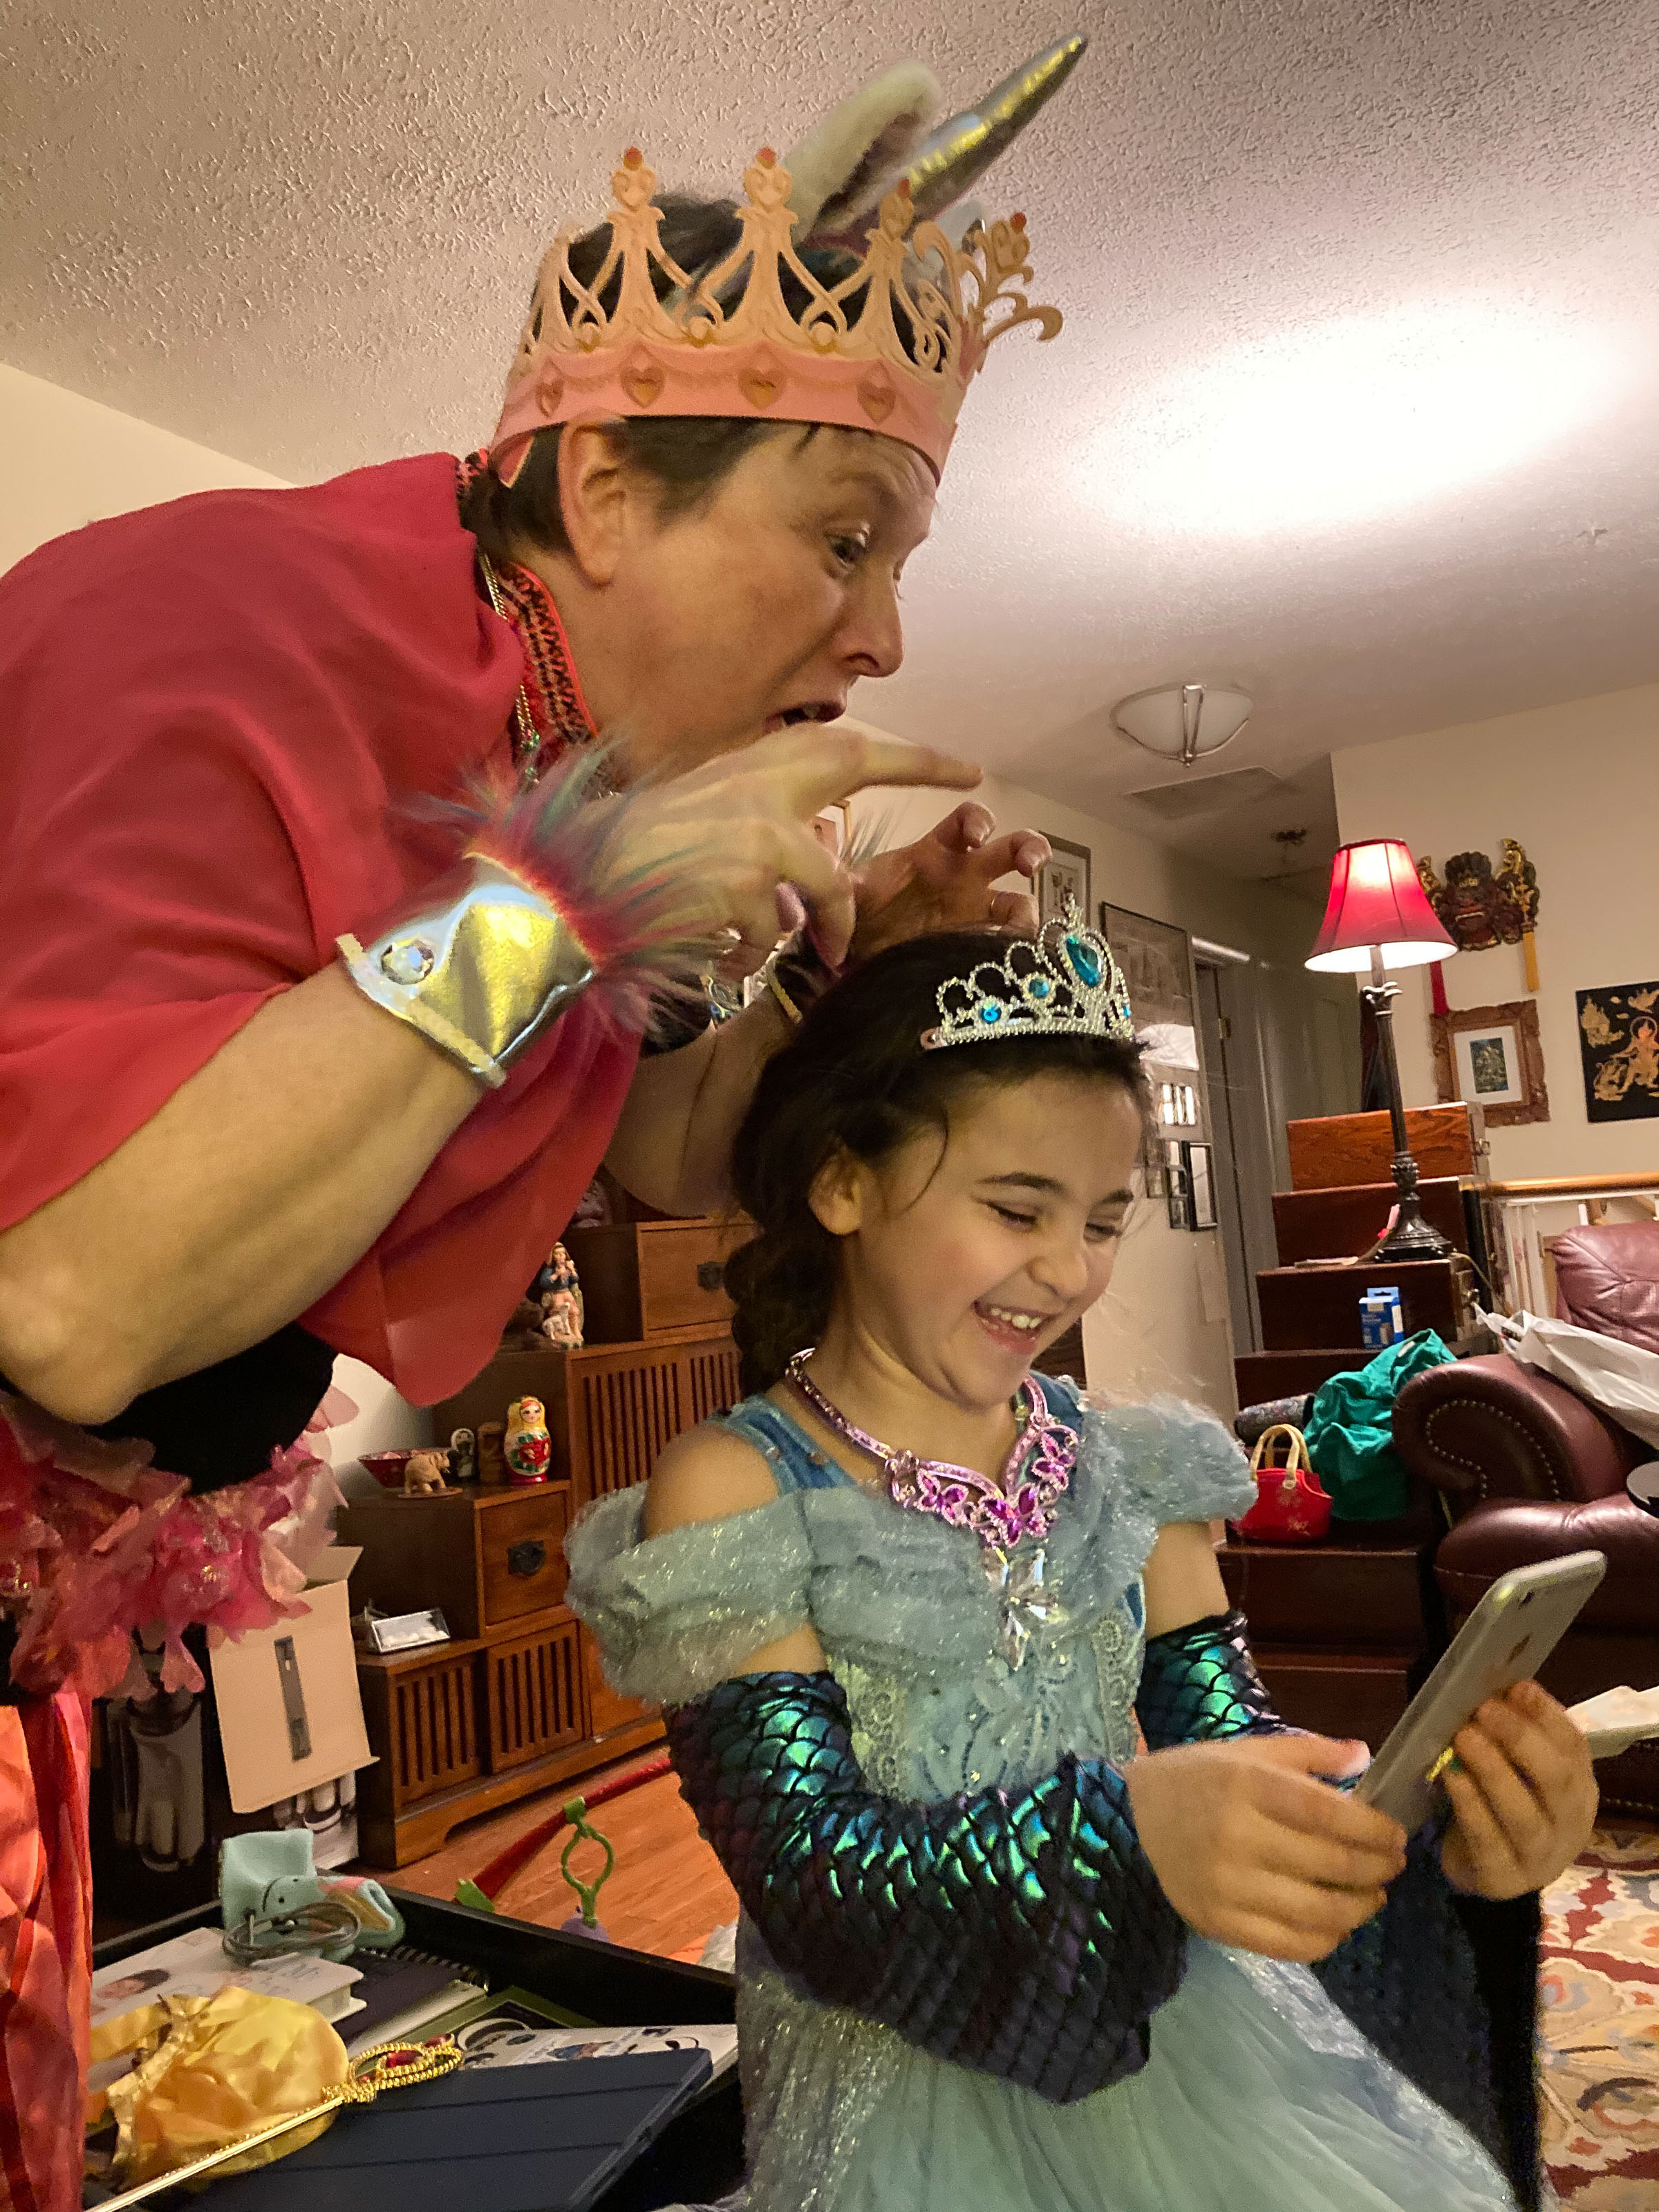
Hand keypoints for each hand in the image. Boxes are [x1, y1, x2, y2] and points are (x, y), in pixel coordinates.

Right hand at [609, 729, 980, 967]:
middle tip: (968, 805)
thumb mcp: (700, 819)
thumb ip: (761, 824)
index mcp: (747, 768)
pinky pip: (774, 936)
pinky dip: (750, 956)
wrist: (572, 888)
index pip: (844, 746)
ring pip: (828, 889)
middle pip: (854, 764)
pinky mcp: (745, 888)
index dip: (910, 756)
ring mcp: (757, 837)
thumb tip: (812, 860)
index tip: (965, 765)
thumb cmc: (629, 857)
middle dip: (915, 772)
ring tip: (816, 957)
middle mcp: (759, 788)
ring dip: (826, 928)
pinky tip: (719, 960)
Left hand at [846, 803, 1050, 963]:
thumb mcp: (850, 893)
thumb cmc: (858, 913)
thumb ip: (845, 884)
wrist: (855, 959)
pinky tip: (1010, 959)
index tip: (977, 836)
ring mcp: (975, 913)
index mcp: (935, 852)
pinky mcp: (977, 947)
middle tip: (1028, 865)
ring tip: (1022, 928)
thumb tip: (832, 884)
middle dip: (1030, 848)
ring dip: (1030, 909)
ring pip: (1020, 899)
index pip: (967, 821)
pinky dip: (1015, 950)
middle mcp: (964, 877)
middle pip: (1011, 849)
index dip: (979, 820)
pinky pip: (1007, 944)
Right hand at [1125, 1734, 1408, 1962]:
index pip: (1329, 1813)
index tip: (1396, 1835)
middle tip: (1393, 1865)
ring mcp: (1228, 1886)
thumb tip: (1366, 1756)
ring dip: (1359, 1907)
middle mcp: (1238, 1836)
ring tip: (1373, 1897)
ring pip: (1316, 1911)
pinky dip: (1324, 1939)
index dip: (1373, 1829)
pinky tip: (1338, 1925)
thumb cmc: (1197, 1778)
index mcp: (1247, 1785)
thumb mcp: (1248, 1751)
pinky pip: (1288, 1945)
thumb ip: (1309, 1752)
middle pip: (1330, 1863)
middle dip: (1376, 1868)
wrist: (1129, 1821)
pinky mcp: (1220, 1924)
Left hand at [1439, 1680, 1597, 1898]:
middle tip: (1484, 1710)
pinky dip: (1469, 1805)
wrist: (1492, 1871)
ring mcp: (1540, 1857)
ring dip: (1493, 1771)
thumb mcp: (1519, 1770)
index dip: (1546, 1714)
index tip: (1515, 1688)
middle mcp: (1569, 1823)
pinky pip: (1488, 1840)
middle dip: (1520, 1739)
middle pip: (1556, 1779)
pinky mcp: (1504, 1879)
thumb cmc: (1505, 1804)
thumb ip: (1517, 1735)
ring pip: (1523, 1814)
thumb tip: (1503, 1689)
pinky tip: (1451, 1777)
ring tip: (1464, 1738)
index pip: (1574, 1746)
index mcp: (1579, 1788)